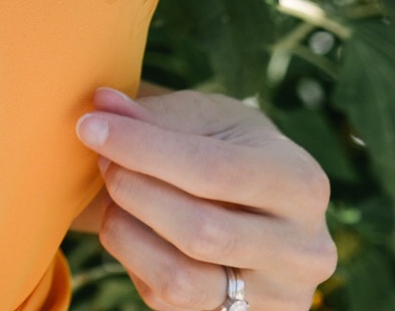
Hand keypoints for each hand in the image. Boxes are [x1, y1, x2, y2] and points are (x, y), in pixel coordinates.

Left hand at [68, 86, 337, 310]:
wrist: (254, 204)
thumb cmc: (225, 148)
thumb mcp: (205, 119)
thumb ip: (155, 115)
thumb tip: (103, 104)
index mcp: (302, 183)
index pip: (215, 171)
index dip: (144, 149)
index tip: (90, 127)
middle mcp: (304, 250)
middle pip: (200, 232)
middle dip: (133, 191)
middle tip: (102, 159)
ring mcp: (277, 297)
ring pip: (181, 282)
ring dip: (128, 233)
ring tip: (115, 198)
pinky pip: (169, 305)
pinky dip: (136, 263)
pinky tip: (136, 230)